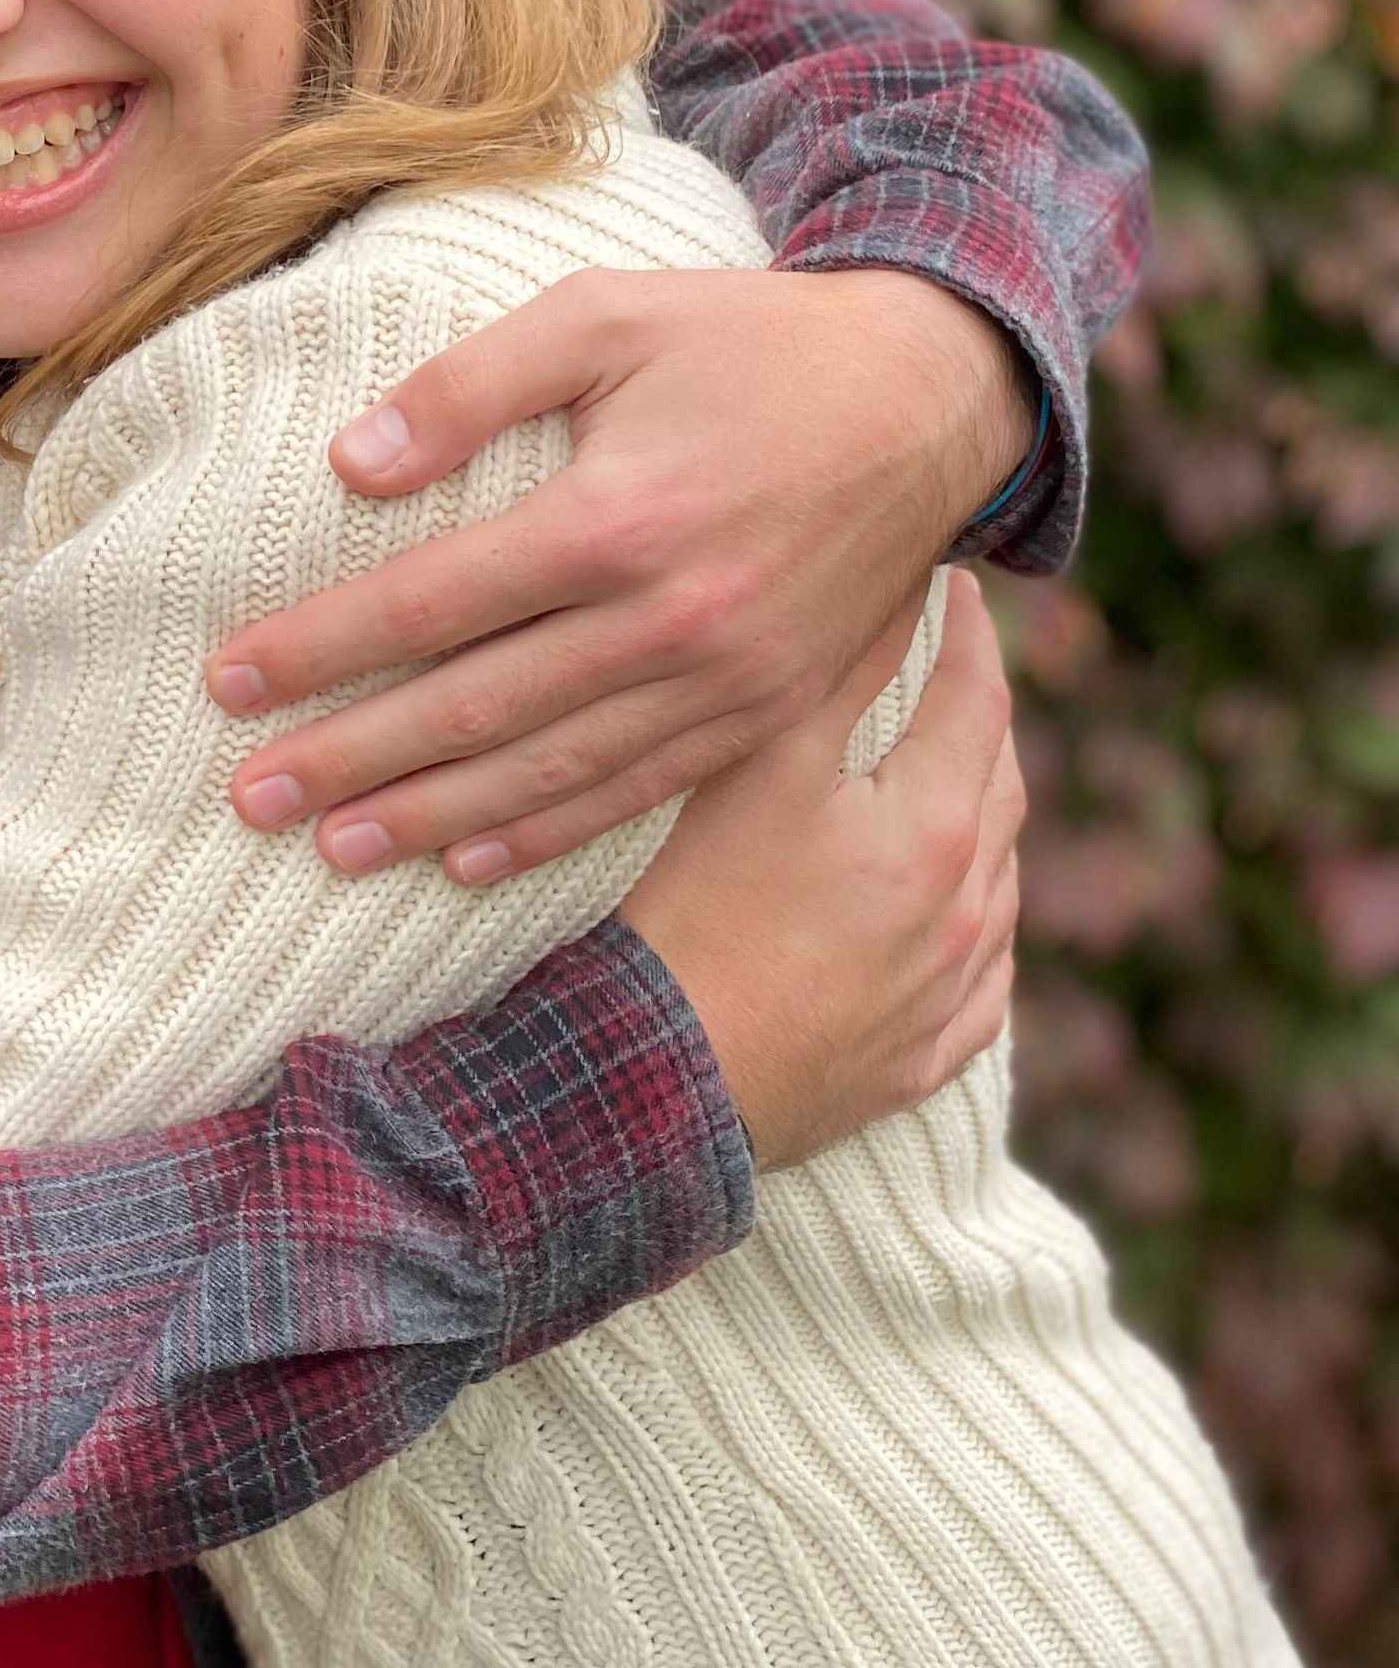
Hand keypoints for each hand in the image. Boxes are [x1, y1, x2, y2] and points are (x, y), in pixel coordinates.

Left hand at [203, 263, 1037, 884]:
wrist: (931, 395)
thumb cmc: (748, 341)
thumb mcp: (607, 313)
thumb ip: (473, 383)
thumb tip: (351, 463)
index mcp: (615, 517)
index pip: (429, 602)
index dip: (321, 647)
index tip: (227, 680)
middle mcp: (668, 618)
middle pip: (473, 707)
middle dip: (349, 757)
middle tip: (246, 797)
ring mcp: (724, 680)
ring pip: (547, 770)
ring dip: (429, 817)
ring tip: (329, 847)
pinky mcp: (766, 712)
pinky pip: (636, 790)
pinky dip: (545, 835)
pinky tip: (466, 861)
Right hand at [621, 567, 1021, 1172]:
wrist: (668, 1079)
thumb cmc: (698, 913)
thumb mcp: (757, 771)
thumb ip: (834, 675)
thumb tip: (894, 594)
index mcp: (936, 827)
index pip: (976, 700)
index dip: (969, 635)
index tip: (956, 587)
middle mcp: (967, 909)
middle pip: (999, 787)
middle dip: (979, 719)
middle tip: (954, 671)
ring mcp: (951, 992)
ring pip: (998, 886)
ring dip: (982, 823)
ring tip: (950, 781)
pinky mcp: (920, 1059)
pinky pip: (981, 986)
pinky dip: (974, 933)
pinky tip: (952, 919)